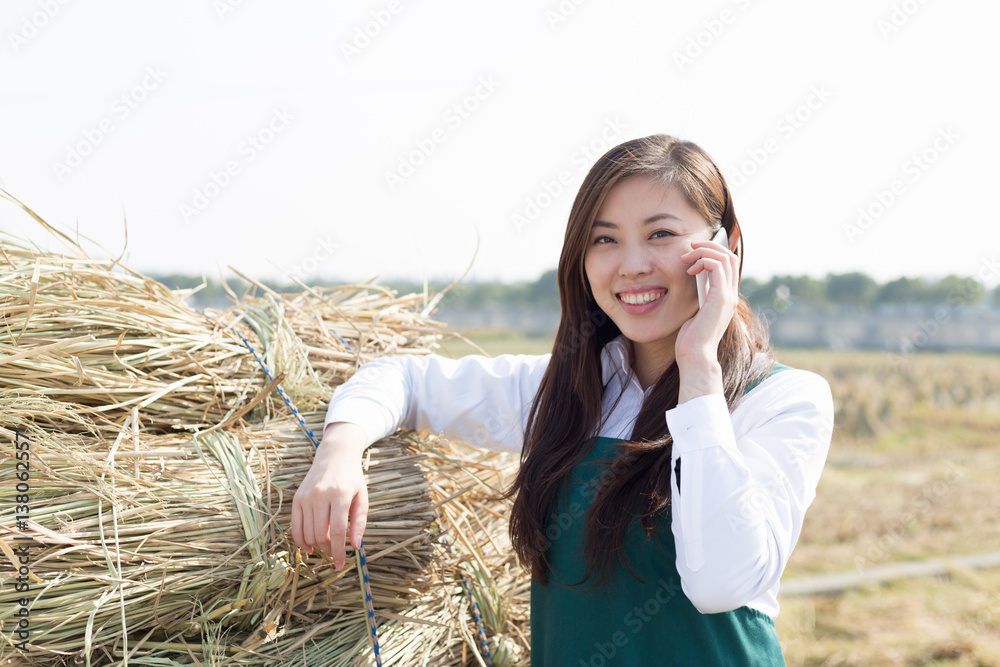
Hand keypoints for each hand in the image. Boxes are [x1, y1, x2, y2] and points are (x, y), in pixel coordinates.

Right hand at [291, 422, 369, 568]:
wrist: (335, 456)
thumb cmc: (352, 479)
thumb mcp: (362, 498)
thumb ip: (359, 523)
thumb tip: (355, 546)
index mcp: (340, 495)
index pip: (337, 531)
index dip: (339, 551)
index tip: (342, 564)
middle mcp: (320, 495)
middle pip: (321, 534)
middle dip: (328, 551)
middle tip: (335, 555)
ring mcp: (306, 496)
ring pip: (308, 533)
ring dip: (317, 547)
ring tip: (326, 549)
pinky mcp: (297, 498)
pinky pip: (295, 526)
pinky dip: (301, 541)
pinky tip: (310, 547)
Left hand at [674, 236, 738, 399]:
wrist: (695, 356)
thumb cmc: (690, 339)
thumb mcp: (693, 312)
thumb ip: (698, 296)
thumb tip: (691, 280)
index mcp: (725, 298)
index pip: (728, 265)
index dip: (713, 252)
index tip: (694, 252)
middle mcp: (731, 295)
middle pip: (730, 256)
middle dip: (709, 246)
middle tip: (690, 248)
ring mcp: (728, 296)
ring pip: (725, 257)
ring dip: (705, 251)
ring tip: (688, 256)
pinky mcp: (721, 298)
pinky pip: (718, 266)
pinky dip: (703, 261)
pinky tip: (689, 270)